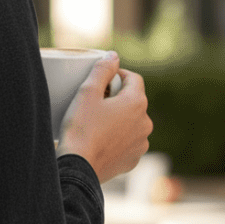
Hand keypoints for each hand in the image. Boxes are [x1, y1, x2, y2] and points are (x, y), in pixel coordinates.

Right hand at [56, 51, 152, 183]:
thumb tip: (114, 55)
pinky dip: (117, 138)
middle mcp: (145, 122)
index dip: (117, 75)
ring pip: (131, 122)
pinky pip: (128, 142)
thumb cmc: (81, 128)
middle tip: (93, 102)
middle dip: (116, 98)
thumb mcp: (87, 92)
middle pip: (133, 101)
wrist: (79, 167)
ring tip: (95, 123)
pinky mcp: (133, 160)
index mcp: (136, 103)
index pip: (133, 78)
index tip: (101, 80)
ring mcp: (141, 143)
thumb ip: (102, 70)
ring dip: (118, 119)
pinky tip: (99, 140)